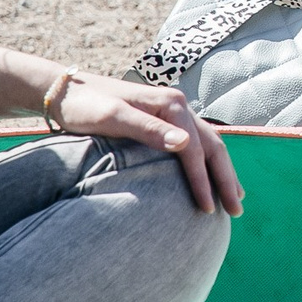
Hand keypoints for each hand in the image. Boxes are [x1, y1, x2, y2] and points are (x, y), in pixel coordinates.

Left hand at [51, 72, 243, 215]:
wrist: (65, 90)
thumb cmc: (85, 106)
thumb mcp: (113, 118)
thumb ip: (149, 130)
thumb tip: (186, 144)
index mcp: (171, 104)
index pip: (195, 149)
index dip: (203, 181)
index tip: (208, 210)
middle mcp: (178, 106)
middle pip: (212, 145)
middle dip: (226, 178)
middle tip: (236, 210)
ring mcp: (173, 112)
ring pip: (209, 143)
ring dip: (222, 171)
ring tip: (234, 196)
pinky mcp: (164, 119)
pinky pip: (197, 142)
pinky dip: (209, 161)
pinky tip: (210, 174)